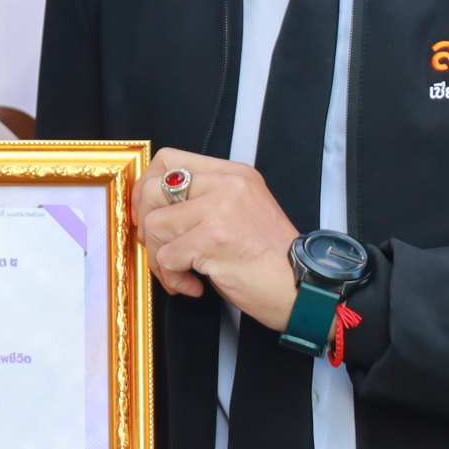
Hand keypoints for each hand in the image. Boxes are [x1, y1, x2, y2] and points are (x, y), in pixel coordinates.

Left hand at [140, 150, 301, 328]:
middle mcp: (227, 185)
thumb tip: (156, 208)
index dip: (147, 187)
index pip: (170, 160)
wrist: (303, 289)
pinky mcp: (212, 240)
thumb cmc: (272, 260)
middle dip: (146, 224)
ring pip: (155, 225)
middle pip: (153, 188)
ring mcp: (220, 210)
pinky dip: (173, 278)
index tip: (148, 212)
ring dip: (160, 258)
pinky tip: (194, 286)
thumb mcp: (242, 212)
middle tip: (159, 247)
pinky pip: (166, 257)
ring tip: (182, 273)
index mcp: (233, 174)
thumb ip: (206, 200)